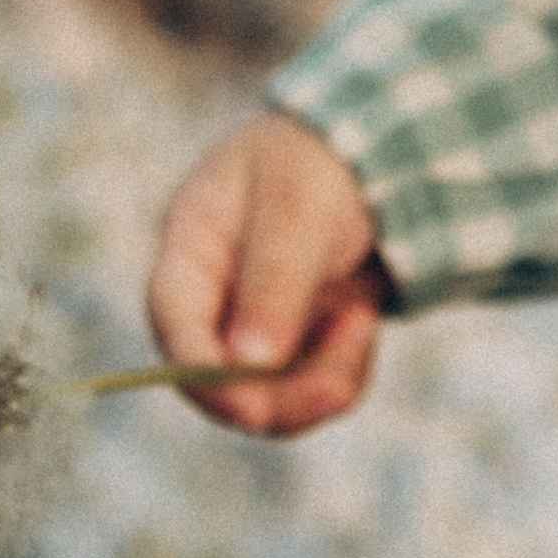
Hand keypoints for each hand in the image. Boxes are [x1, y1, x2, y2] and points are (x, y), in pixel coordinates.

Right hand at [149, 109, 387, 433]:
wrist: (382, 147)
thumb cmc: (323, 160)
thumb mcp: (298, 207)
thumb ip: (274, 281)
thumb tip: (249, 363)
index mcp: (191, 243)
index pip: (174, 320)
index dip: (199, 371)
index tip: (249, 410)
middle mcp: (214, 293)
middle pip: (217, 378)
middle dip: (278, 395)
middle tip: (335, 391)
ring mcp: (254, 322)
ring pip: (269, 396)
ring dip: (321, 379)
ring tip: (362, 319)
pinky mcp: (298, 341)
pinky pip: (311, 387)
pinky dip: (343, 369)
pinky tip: (363, 318)